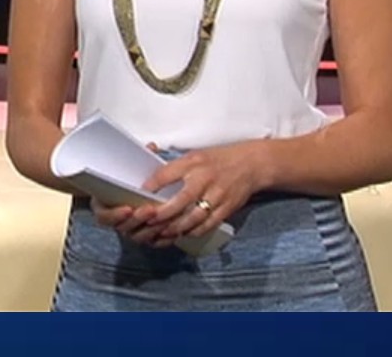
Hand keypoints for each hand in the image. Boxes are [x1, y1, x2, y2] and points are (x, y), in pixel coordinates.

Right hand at [89, 141, 178, 246]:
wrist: (128, 190)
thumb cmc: (125, 179)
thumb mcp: (126, 166)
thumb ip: (136, 157)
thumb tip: (151, 147)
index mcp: (103, 205)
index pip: (103, 216)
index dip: (115, 214)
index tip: (128, 207)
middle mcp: (115, 220)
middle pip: (122, 227)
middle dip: (138, 220)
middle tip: (151, 211)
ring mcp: (129, 230)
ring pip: (137, 236)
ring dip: (150, 230)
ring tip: (163, 220)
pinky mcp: (143, 236)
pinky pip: (150, 242)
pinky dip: (160, 238)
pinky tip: (170, 231)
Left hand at [138, 140, 269, 243]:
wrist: (251, 164)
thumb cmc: (219, 160)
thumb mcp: (194, 156)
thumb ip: (175, 168)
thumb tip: (152, 181)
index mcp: (193, 163)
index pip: (166, 174)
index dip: (151, 186)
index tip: (140, 195)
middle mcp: (205, 179)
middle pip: (180, 201)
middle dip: (163, 214)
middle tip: (149, 221)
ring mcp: (217, 195)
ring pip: (194, 217)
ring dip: (176, 228)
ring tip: (163, 232)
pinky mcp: (227, 208)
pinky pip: (208, 225)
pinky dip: (194, 231)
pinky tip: (183, 234)